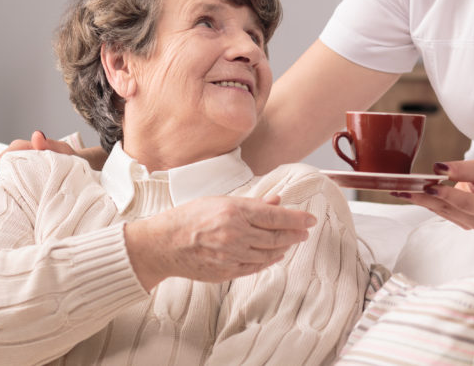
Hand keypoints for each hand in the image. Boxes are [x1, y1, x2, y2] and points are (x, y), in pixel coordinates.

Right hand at [0, 130, 90, 200]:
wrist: (84, 168)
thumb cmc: (74, 162)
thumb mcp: (66, 155)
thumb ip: (52, 146)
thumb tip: (36, 135)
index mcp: (30, 149)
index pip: (7, 156)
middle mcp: (23, 155)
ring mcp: (22, 167)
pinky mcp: (24, 177)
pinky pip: (5, 181)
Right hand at [123, 194, 315, 289]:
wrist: (164, 244)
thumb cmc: (189, 217)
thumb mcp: (220, 201)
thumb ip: (251, 204)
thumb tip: (277, 201)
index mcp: (234, 212)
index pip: (275, 216)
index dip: (296, 218)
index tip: (310, 219)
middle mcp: (235, 234)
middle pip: (276, 237)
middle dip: (295, 234)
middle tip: (305, 231)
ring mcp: (231, 255)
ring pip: (268, 254)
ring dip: (283, 248)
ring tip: (291, 242)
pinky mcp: (226, 272)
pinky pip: (254, 267)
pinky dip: (268, 261)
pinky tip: (274, 255)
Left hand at [397, 157, 473, 231]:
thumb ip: (462, 169)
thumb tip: (438, 168)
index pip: (464, 201)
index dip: (445, 193)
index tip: (428, 184)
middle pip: (447, 208)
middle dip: (422, 197)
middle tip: (399, 189)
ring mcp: (471, 225)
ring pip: (441, 210)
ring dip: (418, 200)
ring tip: (397, 190)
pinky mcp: (462, 221)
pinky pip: (441, 210)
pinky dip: (426, 200)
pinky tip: (409, 193)